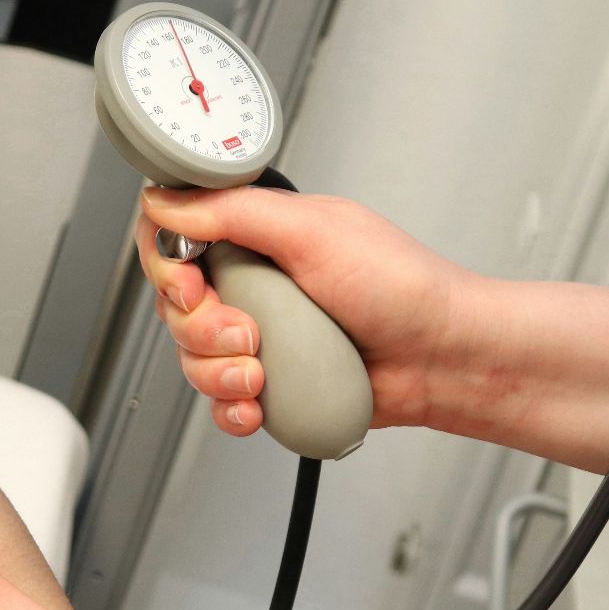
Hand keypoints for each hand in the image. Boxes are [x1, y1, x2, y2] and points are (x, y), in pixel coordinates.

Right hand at [135, 186, 476, 435]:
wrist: (442, 359)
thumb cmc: (403, 288)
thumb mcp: (314, 231)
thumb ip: (234, 212)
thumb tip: (166, 201)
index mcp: (259, 234)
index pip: (177, 239)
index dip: (168, 267)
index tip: (192, 286)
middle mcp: (255, 283)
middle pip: (176, 307)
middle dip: (201, 329)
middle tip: (247, 332)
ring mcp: (262, 335)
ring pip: (193, 359)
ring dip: (218, 373)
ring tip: (263, 372)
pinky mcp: (273, 382)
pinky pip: (221, 401)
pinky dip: (232, 409)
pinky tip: (260, 405)